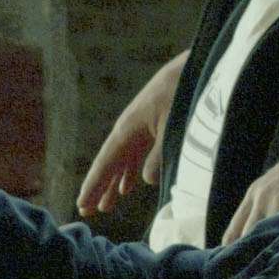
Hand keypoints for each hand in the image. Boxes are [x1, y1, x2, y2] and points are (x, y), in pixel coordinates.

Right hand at [75, 52, 188, 217]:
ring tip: (106, 206)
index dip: (94, 185)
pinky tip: (129, 186)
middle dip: (99, 188)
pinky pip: (136, 155)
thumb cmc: (181, 94)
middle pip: (110, 164)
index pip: (105, 163)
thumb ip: (158, 157)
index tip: (83, 205)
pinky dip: (131, 172)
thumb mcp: (171, 128)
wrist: (195, 66)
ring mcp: (141, 128)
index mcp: (127, 128)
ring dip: (115, 183)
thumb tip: (144, 180)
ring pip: (123, 162)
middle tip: (87, 211)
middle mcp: (129, 129)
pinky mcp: (154, 126)